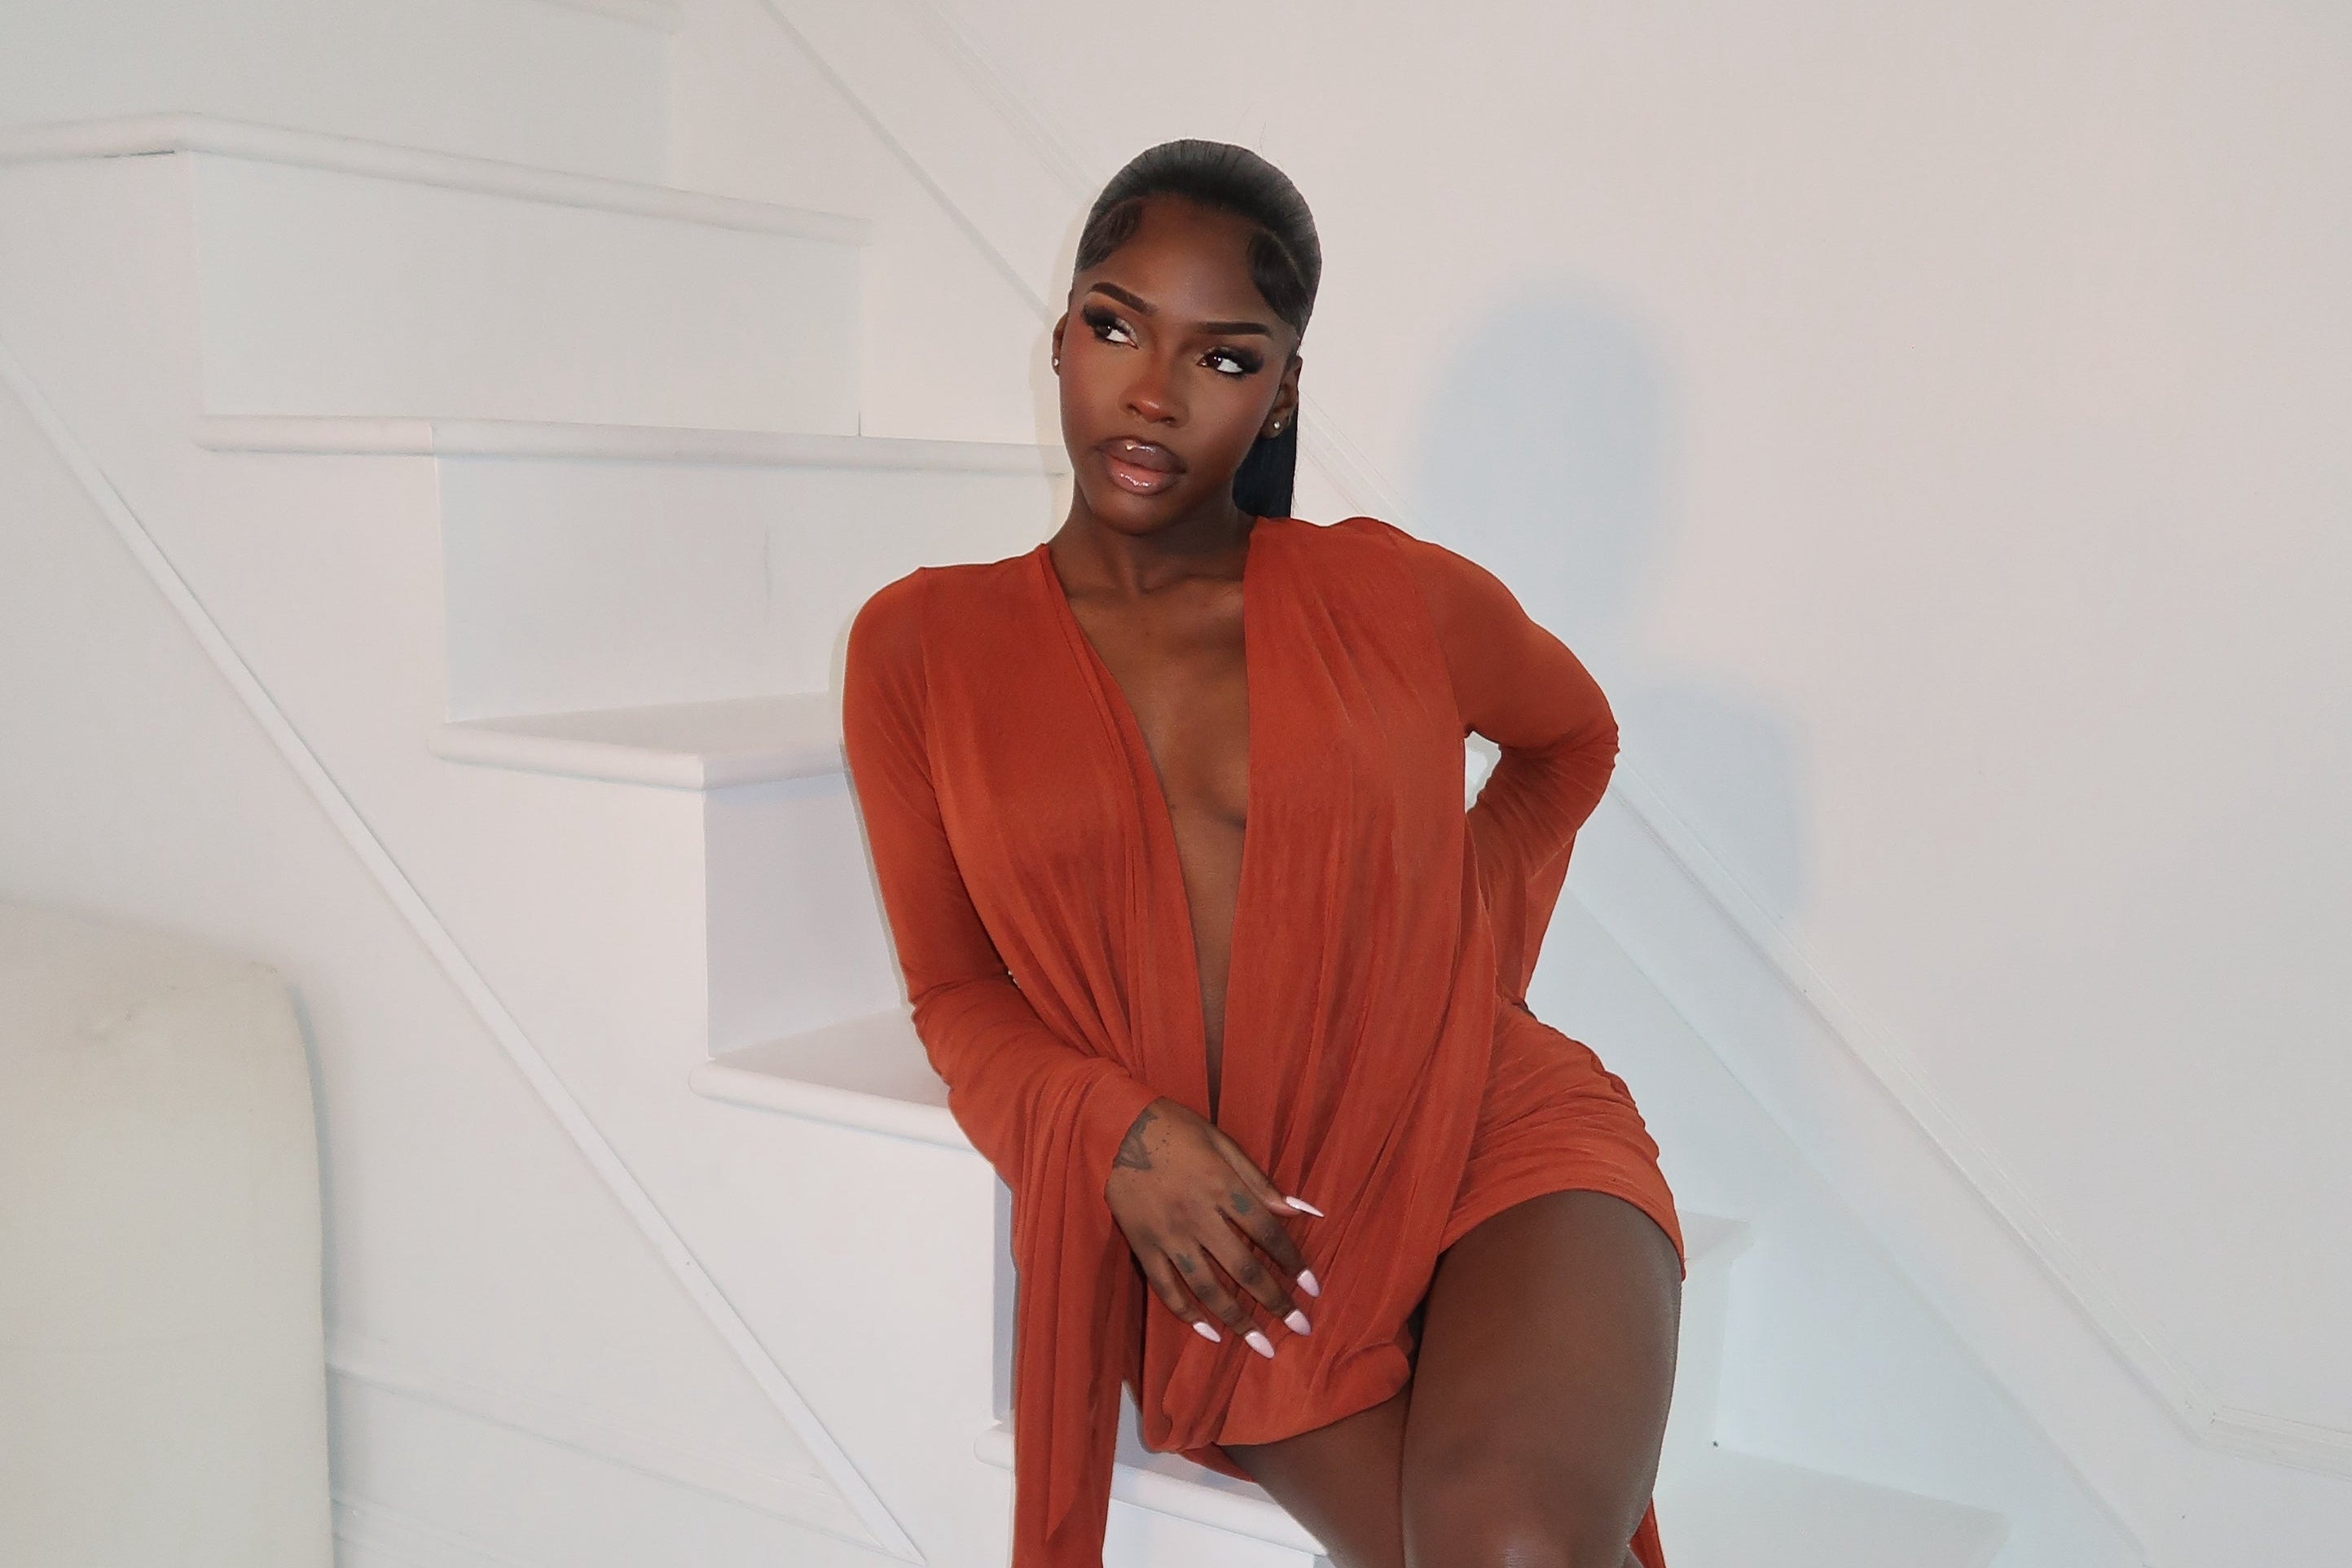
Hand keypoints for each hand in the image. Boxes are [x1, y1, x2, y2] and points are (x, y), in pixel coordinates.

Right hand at [1103, 1097, 1323, 1357]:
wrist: (1114, 1127)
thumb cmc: (1175, 1129)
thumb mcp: (1222, 1142)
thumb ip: (1260, 1181)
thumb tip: (1302, 1210)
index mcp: (1222, 1187)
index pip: (1267, 1233)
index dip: (1293, 1263)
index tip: (1313, 1290)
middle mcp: (1197, 1217)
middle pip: (1243, 1268)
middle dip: (1275, 1302)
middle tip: (1300, 1328)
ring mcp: (1168, 1235)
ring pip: (1206, 1288)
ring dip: (1237, 1320)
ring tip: (1262, 1344)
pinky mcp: (1142, 1246)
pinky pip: (1165, 1288)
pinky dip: (1187, 1314)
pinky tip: (1210, 1333)